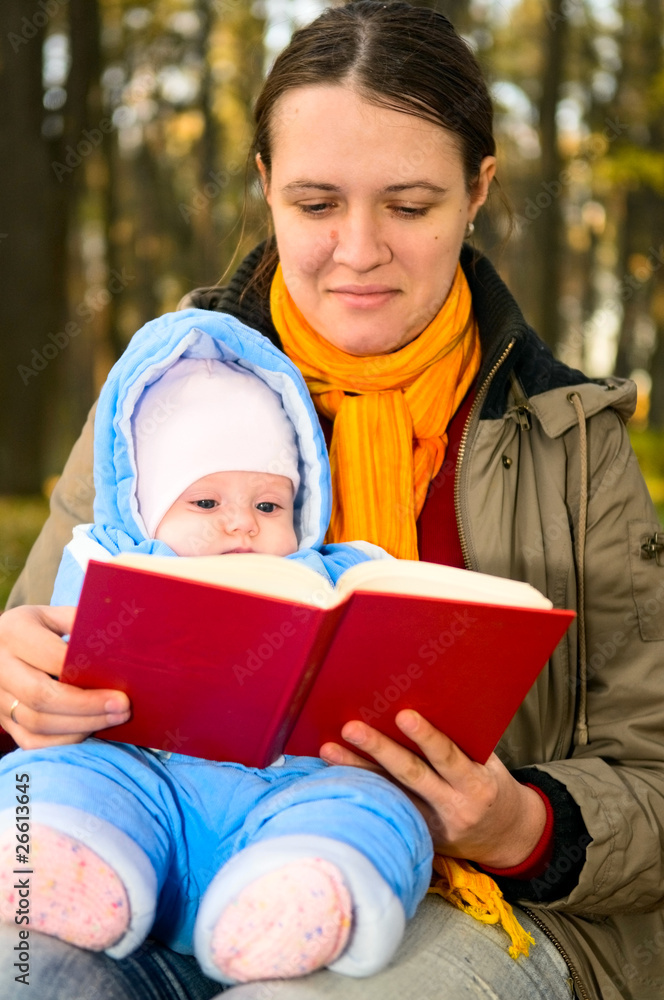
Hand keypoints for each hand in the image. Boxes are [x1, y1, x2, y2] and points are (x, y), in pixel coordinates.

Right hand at [0, 605, 130, 748]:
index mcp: (14, 633)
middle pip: (41, 696)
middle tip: (123, 708)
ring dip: (81, 725)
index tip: (120, 689)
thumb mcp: (53, 616)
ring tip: (114, 718)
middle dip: (87, 706)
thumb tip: (120, 646)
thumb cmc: (36, 628)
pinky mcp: (1, 719)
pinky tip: (89, 729)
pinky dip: (63, 739)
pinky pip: (30, 740)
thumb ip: (80, 625)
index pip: (51, 659)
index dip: (86, 676)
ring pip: (37, 723)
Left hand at [321, 710, 545, 868]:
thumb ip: (462, 743)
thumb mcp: (489, 765)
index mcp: (477, 786)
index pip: (448, 757)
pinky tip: (336, 776)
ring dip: (357, 771)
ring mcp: (433, 827)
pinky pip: (388, 810)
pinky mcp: (418, 838)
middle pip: (411, 776)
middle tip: (351, 727)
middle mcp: (454, 808)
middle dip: (379, 750)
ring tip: (329, 749)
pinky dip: (362, 791)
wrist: (507, 838)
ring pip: (391, 795)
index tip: (403, 714)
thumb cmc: (492, 786)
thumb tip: (425, 706)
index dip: (426, 737)